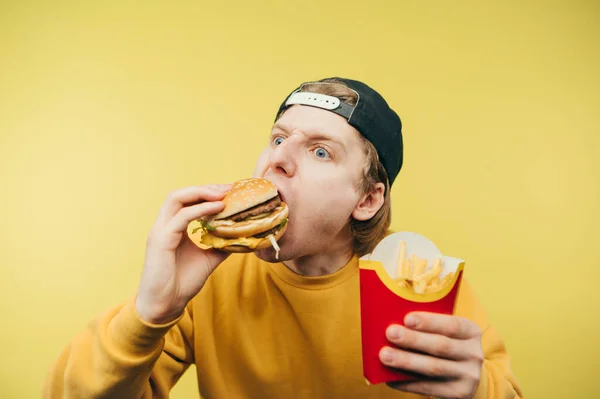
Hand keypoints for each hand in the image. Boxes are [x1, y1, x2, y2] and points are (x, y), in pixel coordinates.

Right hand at [135, 184, 231, 323]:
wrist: (166, 304)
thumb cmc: (182, 282)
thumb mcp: (208, 259)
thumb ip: (221, 245)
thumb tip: (241, 236)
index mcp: (173, 227)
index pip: (187, 200)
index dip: (208, 192)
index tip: (230, 191)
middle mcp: (164, 225)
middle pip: (182, 194)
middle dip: (206, 188)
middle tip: (229, 189)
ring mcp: (160, 231)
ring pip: (176, 198)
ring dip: (201, 192)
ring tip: (223, 194)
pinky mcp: (161, 240)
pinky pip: (181, 217)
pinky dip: (201, 209)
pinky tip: (218, 208)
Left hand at [380, 312, 483, 398]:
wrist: (466, 374)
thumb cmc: (446, 344)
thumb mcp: (446, 332)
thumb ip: (427, 327)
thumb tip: (389, 321)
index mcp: (471, 331)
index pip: (451, 325)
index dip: (429, 322)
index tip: (407, 319)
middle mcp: (473, 353)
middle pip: (440, 346)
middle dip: (413, 340)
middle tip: (390, 333)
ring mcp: (468, 375)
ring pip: (433, 368)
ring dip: (406, 361)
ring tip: (385, 355)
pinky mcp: (459, 393)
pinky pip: (428, 387)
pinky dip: (406, 382)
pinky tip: (390, 378)